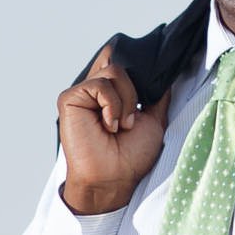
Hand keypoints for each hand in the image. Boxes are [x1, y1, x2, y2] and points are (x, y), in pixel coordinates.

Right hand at [57, 48, 169, 216]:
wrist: (115, 177)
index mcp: (111, 92)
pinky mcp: (70, 98)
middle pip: (121, 62)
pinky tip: (109, 125)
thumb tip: (165, 75)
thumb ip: (157, 95)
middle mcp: (95, 90)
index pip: (119, 57)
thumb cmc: (131, 156)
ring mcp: (82, 93)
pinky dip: (112, 104)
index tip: (147, 84)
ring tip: (121, 125)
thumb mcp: (154, 119)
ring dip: (125, 100)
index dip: (133, 62)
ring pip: (113, 69)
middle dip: (134, 90)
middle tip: (132, 119)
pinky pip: (99, 84)